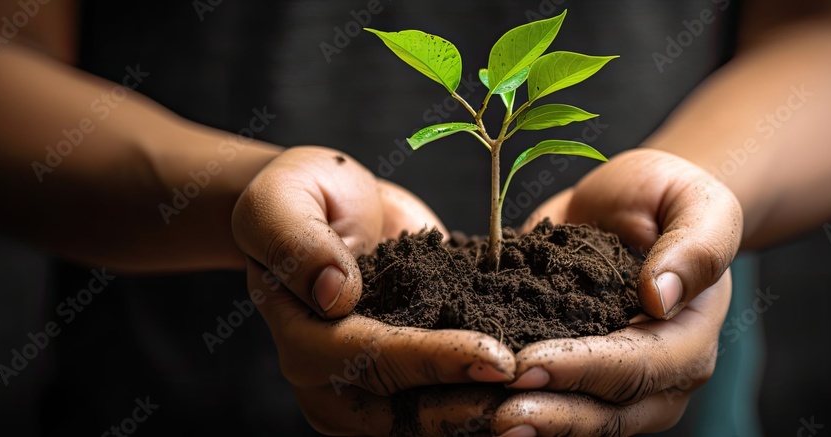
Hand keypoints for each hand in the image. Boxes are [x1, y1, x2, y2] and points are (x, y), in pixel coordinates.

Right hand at [233, 146, 515, 434]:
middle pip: (407, 416)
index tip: (498, 359)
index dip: (437, 363)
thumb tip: (336, 293)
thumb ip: (299, 241)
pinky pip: (449, 408)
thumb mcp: (280, 202)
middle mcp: (334, 385)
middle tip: (538, 393)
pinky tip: (543, 389)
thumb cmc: (299, 198)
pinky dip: (490, 401)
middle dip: (474, 408)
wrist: (329, 209)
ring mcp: (372, 396)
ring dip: (488, 414)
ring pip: (431, 426)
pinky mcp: (407, 388)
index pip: (375, 361)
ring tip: (550, 400)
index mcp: (304, 342)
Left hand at [492, 148, 741, 435]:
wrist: (634, 208)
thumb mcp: (695, 202)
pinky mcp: (582, 380)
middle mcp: (662, 375)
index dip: (586, 368)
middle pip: (613, 412)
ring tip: (484, 424)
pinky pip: (556, 405)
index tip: (529, 364)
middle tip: (499, 415)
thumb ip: (692, 247)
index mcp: (691, 334)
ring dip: (537, 427)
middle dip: (555, 416)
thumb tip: (660, 297)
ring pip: (585, 423)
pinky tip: (475, 410)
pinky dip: (524, 407)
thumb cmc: (668, 198)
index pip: (642, 364)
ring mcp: (622, 387)